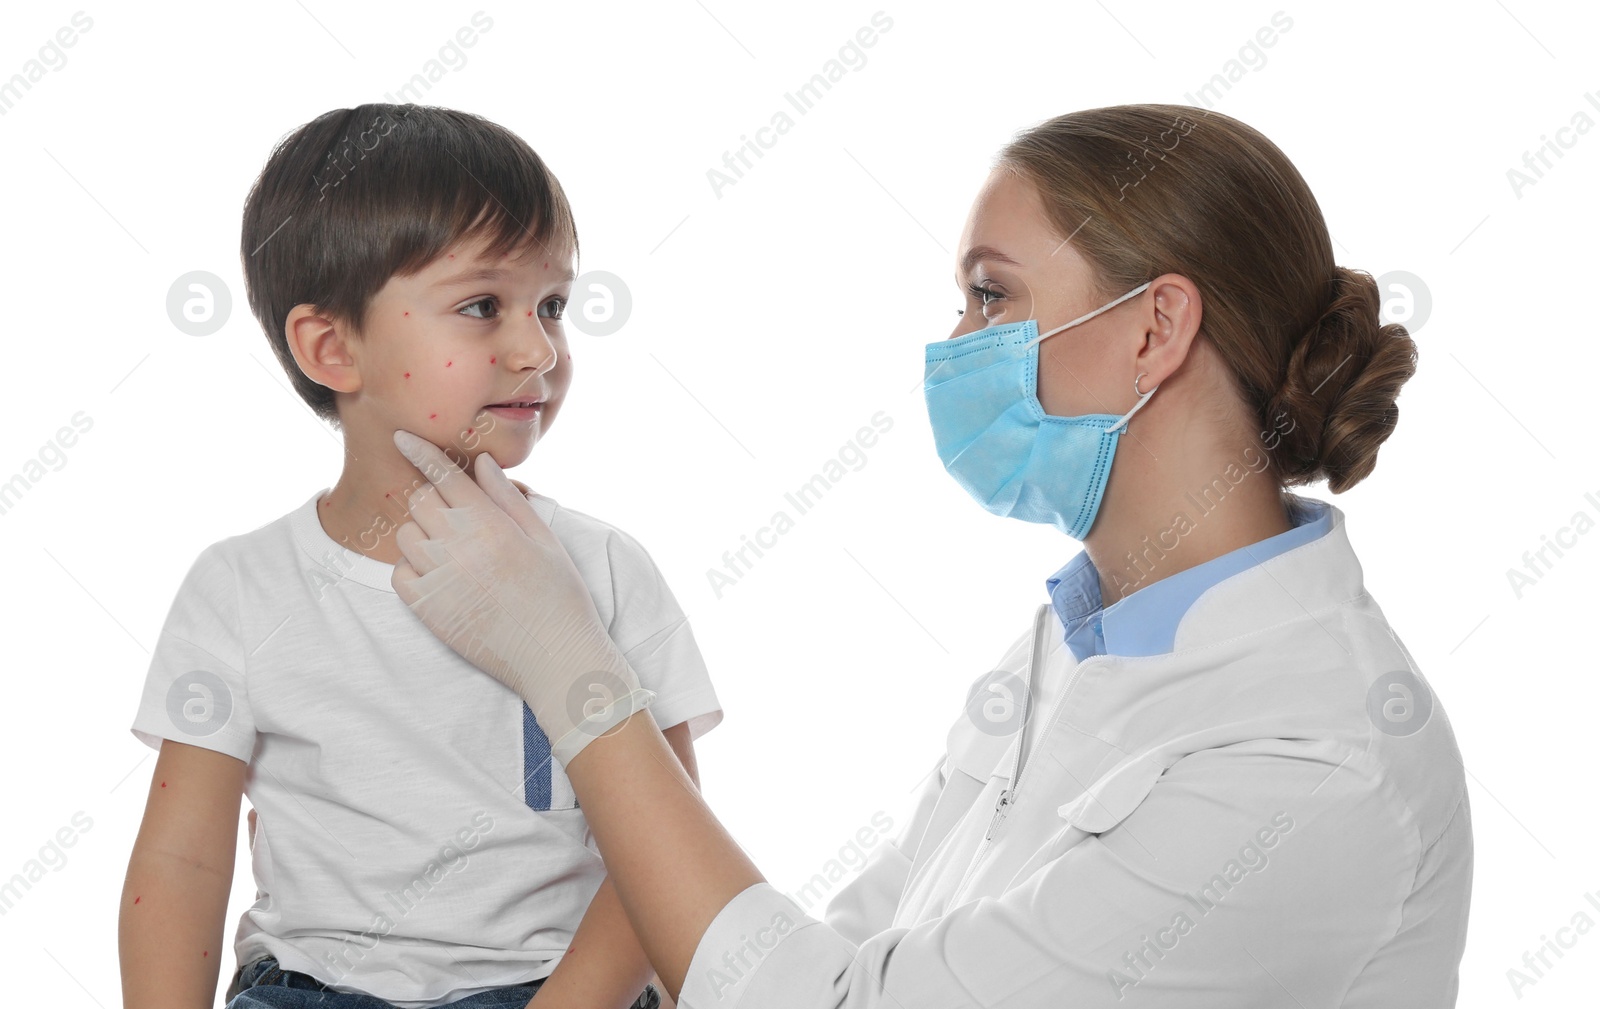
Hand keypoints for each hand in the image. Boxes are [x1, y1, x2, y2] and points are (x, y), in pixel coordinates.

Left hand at [388, 429, 654, 762]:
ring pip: (406, 535)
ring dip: (422, 533)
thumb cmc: (558, 596)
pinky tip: (441, 574)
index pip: (443, 474)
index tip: (401, 436)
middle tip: (454, 513)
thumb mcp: (543, 539)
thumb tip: (482, 463)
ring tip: (453, 548)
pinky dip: (413, 568)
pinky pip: (401, 574)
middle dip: (432, 498)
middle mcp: (459, 545)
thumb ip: (508, 498)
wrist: (554, 657)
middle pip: (420, 500)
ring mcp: (439, 578)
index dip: (419, 450)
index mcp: (491, 523)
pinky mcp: (428, 609)